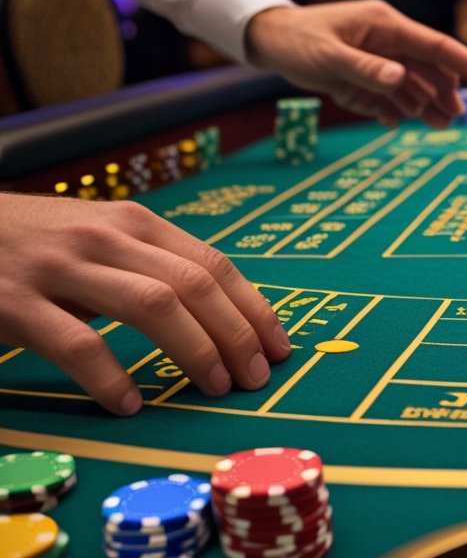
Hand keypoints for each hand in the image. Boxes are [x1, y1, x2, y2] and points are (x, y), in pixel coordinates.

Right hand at [0, 195, 291, 414]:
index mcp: (136, 224)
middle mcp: (106, 237)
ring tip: (215, 387)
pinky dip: (111, 377)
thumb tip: (224, 314)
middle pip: (193, 284)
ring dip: (194, 350)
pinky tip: (130, 403)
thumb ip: (154, 264)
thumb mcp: (102, 239)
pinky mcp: (16, 303)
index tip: (278, 348)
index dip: (253, 308)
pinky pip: (78, 343)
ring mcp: (62, 267)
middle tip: (254, 377)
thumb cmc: (39, 243)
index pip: (213, 264)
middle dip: (235, 333)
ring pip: (151, 305)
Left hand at [245, 1, 466, 128]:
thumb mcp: (327, 57)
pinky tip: (395, 123)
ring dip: (422, 104)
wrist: (267, 41)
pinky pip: (386, 94)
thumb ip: (364, 68)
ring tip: (439, 126)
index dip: (455, 56)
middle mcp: (385, 40)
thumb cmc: (296, 41)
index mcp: (383, 25)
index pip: (428, 41)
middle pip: (424, 67)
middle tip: (455, 116)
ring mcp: (376, 58)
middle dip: (441, 90)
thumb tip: (399, 79)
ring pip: (409, 83)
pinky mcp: (364, 74)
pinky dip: (391, 108)